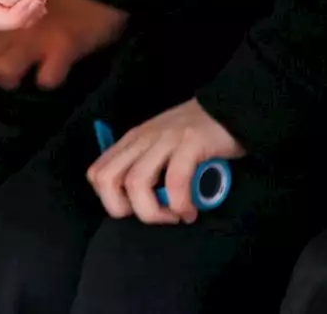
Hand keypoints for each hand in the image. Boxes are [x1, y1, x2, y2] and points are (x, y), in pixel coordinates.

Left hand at [0, 0, 127, 89]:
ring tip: (25, 79)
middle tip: (2, 80)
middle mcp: (11, 28)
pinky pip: (47, 77)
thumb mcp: (19, 8)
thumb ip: (0, 25)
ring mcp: (36, 36)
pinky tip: (53, 75)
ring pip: (4, 71)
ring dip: (12, 83)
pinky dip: (48, 81)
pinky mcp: (64, 45)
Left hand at [87, 99, 244, 224]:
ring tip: (175, 216)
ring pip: (135, 182)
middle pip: (106, 180)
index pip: (96, 174)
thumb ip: (145, 165)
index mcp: (130, 142)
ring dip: (153, 211)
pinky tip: (190, 212)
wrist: (231, 110)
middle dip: (124, 209)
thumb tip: (138, 199)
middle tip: (153, 215)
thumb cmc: (195, 135)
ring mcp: (163, 140)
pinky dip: (179, 203)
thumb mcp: (160, 147)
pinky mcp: (189, 143)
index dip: (110, 199)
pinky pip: (174, 180)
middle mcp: (140, 140)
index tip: (137, 208)